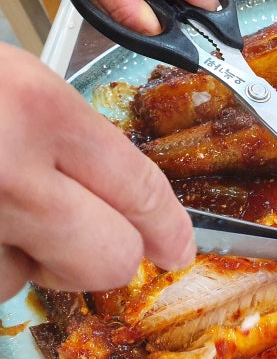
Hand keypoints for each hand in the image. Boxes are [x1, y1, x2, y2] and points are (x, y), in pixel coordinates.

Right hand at [0, 43, 195, 300]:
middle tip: (90, 238)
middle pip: (110, 261)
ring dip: (28, 255)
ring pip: (34, 279)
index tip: (179, 246)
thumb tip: (117, 185)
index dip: (169, 226)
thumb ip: (71, 133)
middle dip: (111, 255)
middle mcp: (9, 173)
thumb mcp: (13, 79)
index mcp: (40, 110)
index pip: (141, 189)